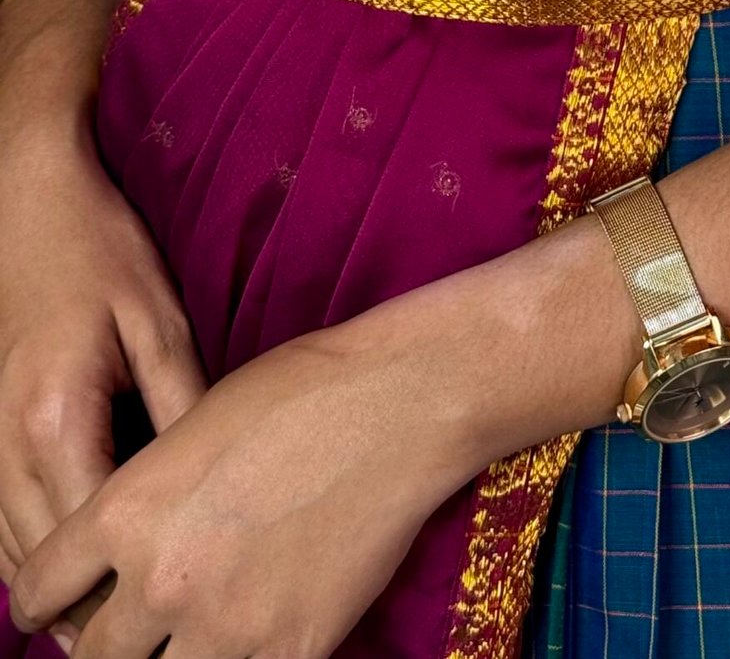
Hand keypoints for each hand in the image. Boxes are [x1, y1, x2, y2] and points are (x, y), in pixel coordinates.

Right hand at [0, 120, 205, 585]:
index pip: (89, 541)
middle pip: (43, 569)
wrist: (30, 205)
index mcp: (57, 421)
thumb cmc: (101, 254)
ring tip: (126, 613)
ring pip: (13, 556)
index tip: (187, 599)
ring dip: (61, 591)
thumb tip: (218, 478)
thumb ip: (183, 404)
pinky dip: (35, 557)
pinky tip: (82, 565)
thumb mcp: (158, 321)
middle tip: (164, 622)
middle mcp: (7, 447)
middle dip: (96, 606)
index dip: (133, 584)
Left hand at [7, 295, 481, 658]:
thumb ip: (144, 498)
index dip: (45, 600)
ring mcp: (226, 625)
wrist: (398, 403)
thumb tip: (124, 552)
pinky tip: (252, 637)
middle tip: (132, 629)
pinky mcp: (290, 649)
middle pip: (92, 658)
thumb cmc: (303, 391)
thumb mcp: (194, 426)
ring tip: (191, 637)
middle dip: (106, 644)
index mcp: (126, 511)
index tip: (64, 603)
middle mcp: (160, 580)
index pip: (37, 590)